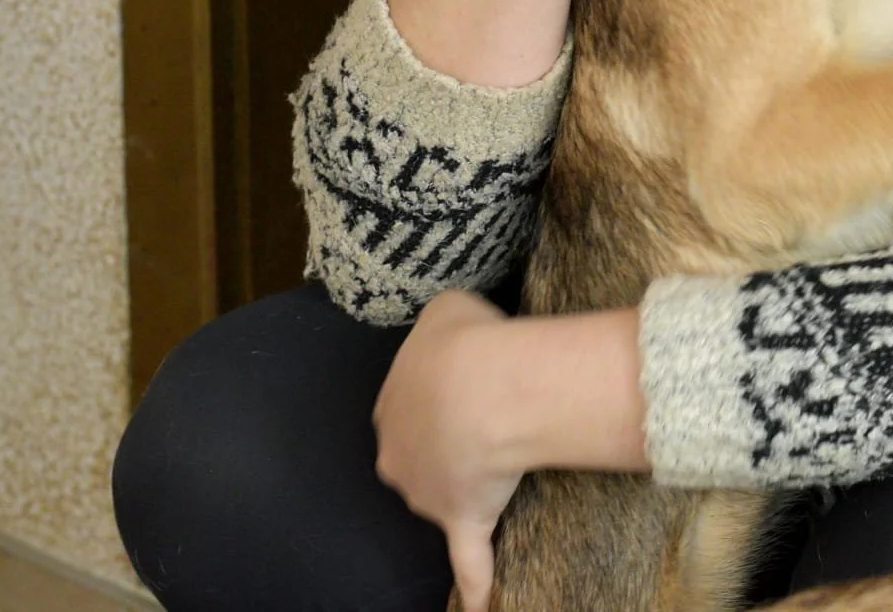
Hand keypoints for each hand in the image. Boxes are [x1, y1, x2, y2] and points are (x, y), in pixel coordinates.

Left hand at [373, 294, 647, 611]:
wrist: (483, 388)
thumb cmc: (465, 344)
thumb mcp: (446, 309)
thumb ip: (442, 327)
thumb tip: (455, 332)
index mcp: (390, 405)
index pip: (408, 408)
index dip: (437, 399)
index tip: (467, 388)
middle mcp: (397, 455)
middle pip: (418, 456)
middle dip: (444, 444)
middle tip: (485, 423)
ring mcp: (427, 495)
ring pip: (443, 496)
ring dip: (466, 486)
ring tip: (503, 465)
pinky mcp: (463, 520)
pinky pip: (470, 558)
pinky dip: (478, 582)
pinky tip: (484, 604)